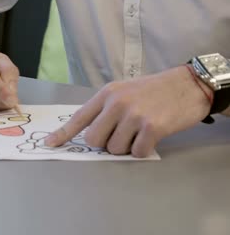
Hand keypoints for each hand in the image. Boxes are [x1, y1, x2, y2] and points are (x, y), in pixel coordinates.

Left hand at [45, 66, 211, 156]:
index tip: (49, 144)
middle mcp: (116, 103)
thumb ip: (106, 109)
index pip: (79, 118)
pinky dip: (143, 149)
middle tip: (121, 134)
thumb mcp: (124, 91)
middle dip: (104, 143)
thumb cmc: (154, 90)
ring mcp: (134, 115)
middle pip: (94, 140)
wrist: (189, 85)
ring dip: (126, 146)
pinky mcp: (152, 127)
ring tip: (139, 131)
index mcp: (107, 94)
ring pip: (114, 149)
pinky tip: (152, 136)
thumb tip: (90, 134)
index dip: (63, 134)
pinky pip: (136, 153)